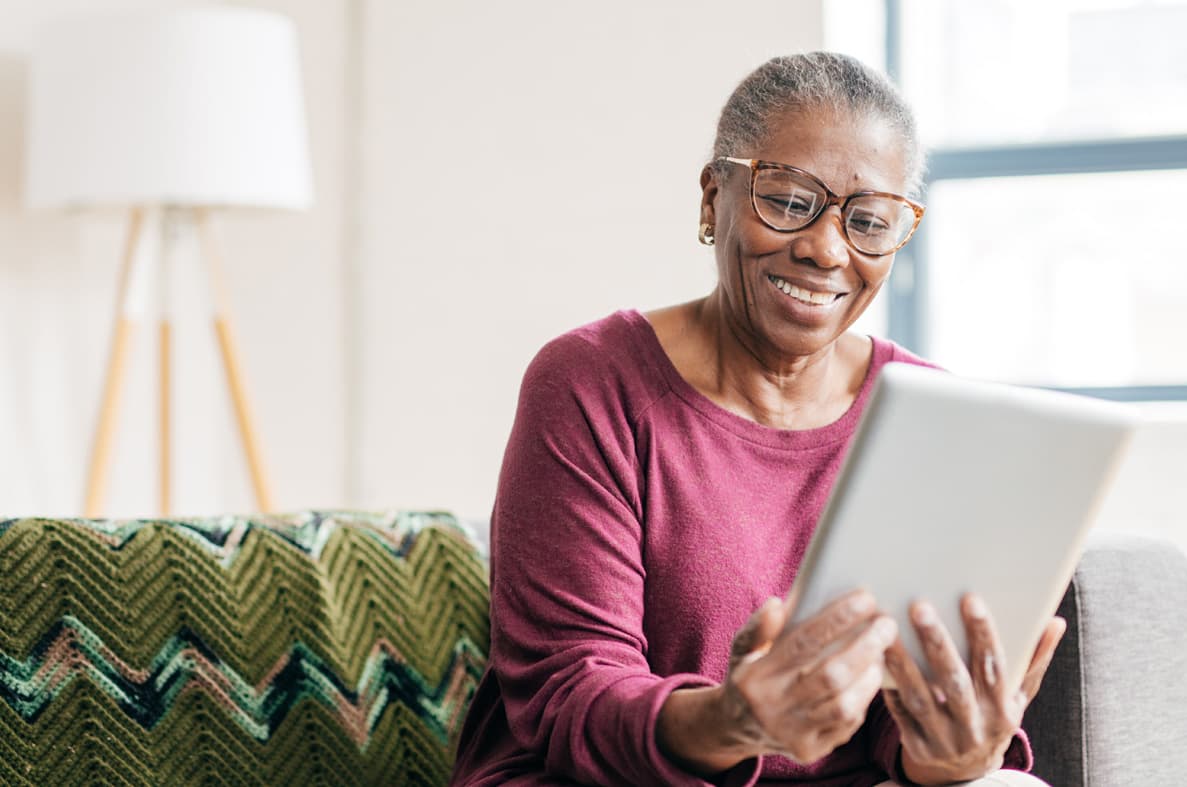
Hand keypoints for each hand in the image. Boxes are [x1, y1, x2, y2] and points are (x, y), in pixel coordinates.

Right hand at [718, 590, 898, 763]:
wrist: (737, 728)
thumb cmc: (749, 676)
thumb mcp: (742, 649)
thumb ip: (758, 627)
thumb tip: (776, 604)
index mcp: (754, 677)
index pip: (802, 643)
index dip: (837, 619)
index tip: (866, 599)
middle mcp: (772, 708)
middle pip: (830, 676)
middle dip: (865, 647)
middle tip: (887, 625)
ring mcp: (791, 734)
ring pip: (844, 705)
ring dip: (869, 676)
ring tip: (881, 652)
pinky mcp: (809, 750)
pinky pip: (846, 725)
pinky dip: (862, 699)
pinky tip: (869, 678)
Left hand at [881, 594, 1065, 784]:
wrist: (968, 773)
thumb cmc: (994, 718)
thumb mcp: (1019, 695)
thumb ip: (1034, 658)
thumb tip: (1055, 621)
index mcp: (1003, 710)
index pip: (994, 667)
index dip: (984, 634)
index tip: (970, 599)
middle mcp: (975, 727)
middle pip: (954, 682)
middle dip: (937, 643)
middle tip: (920, 606)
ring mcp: (944, 740)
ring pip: (920, 698)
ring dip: (902, 662)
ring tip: (886, 628)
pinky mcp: (917, 746)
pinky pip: (898, 712)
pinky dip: (887, 685)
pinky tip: (875, 656)